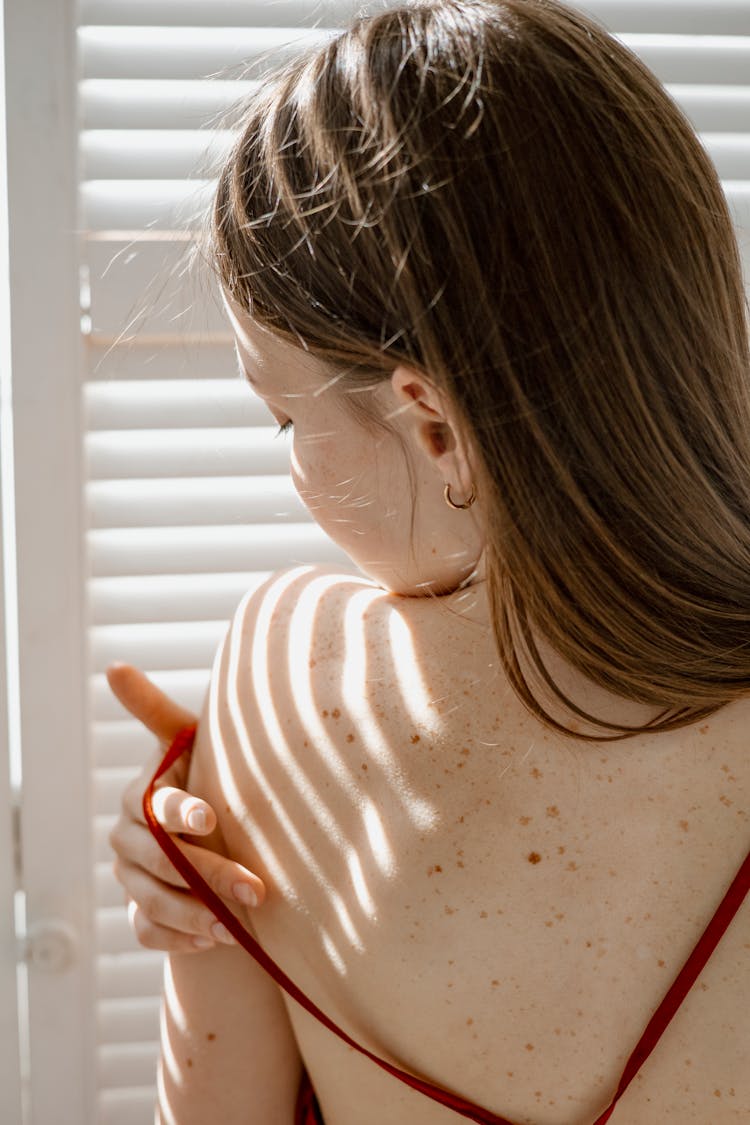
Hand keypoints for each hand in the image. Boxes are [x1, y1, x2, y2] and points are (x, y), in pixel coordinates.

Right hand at [106, 663, 265, 952]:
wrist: (211, 831)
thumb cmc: (206, 774)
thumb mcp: (191, 742)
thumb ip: (156, 711)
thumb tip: (113, 667)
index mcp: (142, 795)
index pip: (156, 805)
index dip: (181, 810)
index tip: (210, 817)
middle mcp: (129, 838)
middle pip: (162, 862)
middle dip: (210, 875)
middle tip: (256, 888)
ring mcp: (131, 878)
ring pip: (154, 903)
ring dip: (197, 917)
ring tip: (238, 928)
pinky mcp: (140, 912)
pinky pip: (150, 933)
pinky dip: (180, 940)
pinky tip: (216, 942)